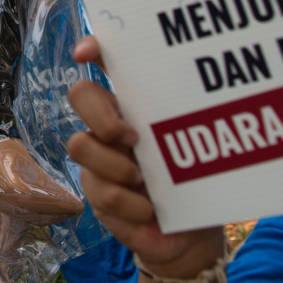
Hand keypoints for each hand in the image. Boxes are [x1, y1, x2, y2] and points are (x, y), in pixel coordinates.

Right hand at [64, 36, 223, 276]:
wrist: (192, 233)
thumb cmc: (194, 181)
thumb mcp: (196, 144)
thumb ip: (187, 118)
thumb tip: (203, 86)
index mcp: (132, 105)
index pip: (106, 64)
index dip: (93, 48)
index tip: (86, 52)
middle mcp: (108, 126)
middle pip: (79, 94)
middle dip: (101, 115)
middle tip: (132, 138)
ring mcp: (98, 160)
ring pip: (80, 144)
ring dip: (117, 166)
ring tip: (145, 181)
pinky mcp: (98, 195)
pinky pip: (103, 193)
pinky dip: (133, 205)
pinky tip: (150, 210)